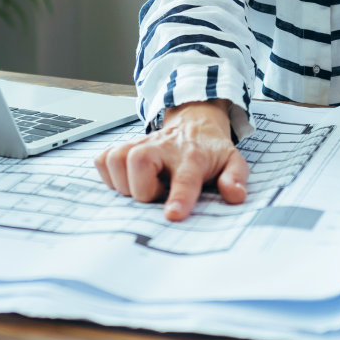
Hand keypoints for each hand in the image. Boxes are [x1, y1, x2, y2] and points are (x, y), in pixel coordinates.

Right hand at [93, 101, 249, 220]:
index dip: (178, 198)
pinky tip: (129, 180)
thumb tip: (234, 195)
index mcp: (193, 156)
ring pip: (115, 161)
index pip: (185, 178)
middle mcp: (163, 147)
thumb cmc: (210, 150)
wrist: (195, 123)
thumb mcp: (232, 162)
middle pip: (138, 163)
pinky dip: (110, 176)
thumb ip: (235, 178)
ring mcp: (140, 144)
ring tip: (144, 187)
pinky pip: (103, 161)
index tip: (172, 216)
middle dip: (143, 189)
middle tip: (158, 195)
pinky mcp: (123, 146)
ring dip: (125, 183)